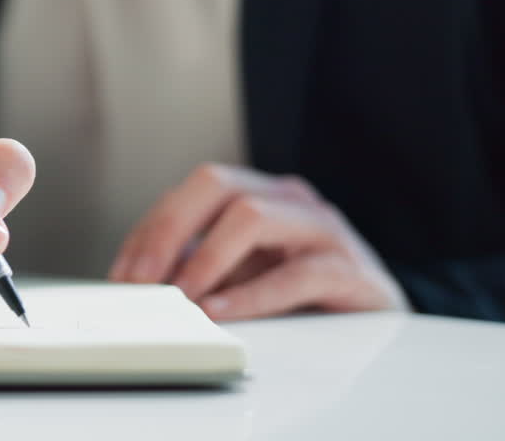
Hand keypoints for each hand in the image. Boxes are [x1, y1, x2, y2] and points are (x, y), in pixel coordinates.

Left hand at [109, 164, 407, 320]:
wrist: (382, 320)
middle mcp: (288, 199)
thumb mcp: (238, 274)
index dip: (150, 230)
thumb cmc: (302, 293)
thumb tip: (135, 284)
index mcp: (257, 193)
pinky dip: (251, 295)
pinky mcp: (351, 272)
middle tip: (142, 280)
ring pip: (252, 217)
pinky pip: (297, 273)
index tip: (122, 275)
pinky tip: (220, 313)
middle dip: (168, 230)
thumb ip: (196, 268)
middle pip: (216, 184)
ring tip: (180, 299)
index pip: (191, 192)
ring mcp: (322, 229)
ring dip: (205, 259)